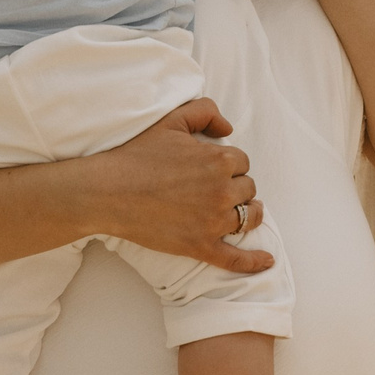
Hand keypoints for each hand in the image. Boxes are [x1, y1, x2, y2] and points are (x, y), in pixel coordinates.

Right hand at [73, 97, 275, 274]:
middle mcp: (222, 191)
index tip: (209, 168)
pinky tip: (267, 262)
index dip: (228, 164)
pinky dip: (253, 261)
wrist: (107, 191)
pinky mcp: (200, 246)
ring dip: (248, 213)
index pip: (242, 162)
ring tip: (241, 212)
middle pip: (248, 188)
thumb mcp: (172, 120)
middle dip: (235, 186)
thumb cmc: (137, 155)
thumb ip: (206, 112)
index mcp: (220, 160)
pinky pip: (235, 258)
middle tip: (211, 188)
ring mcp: (213, 222)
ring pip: (249, 217)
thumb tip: (229, 128)